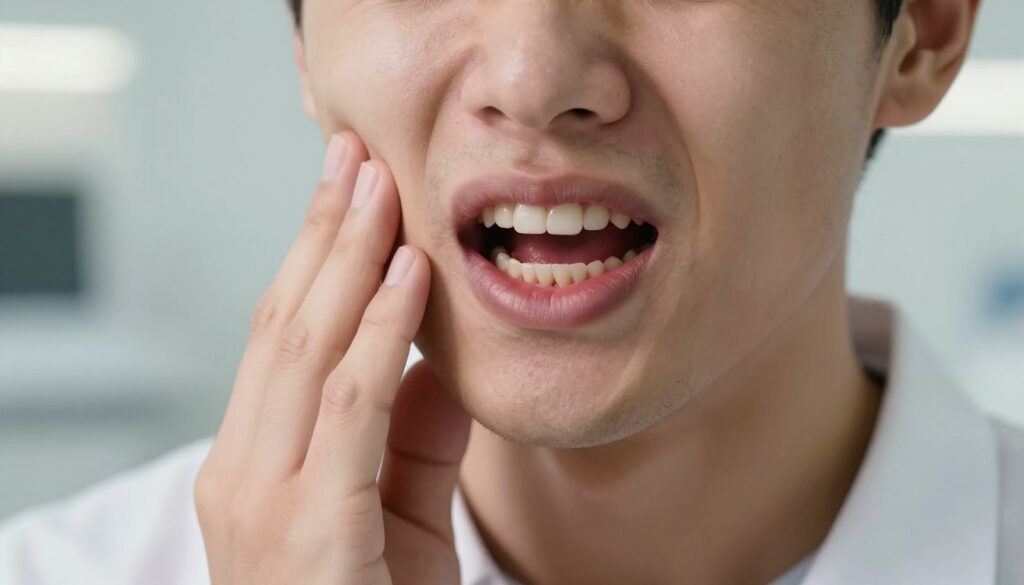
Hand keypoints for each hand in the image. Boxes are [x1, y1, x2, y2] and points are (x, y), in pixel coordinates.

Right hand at [193, 131, 472, 583]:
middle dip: (322, 231)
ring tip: (378, 183)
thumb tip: (432, 342)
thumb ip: (411, 425)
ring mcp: (262, 501)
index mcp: (253, 461)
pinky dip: (379, 334)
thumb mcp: (398, 502)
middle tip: (355, 152)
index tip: (348, 185)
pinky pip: (351, 408)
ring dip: (346, 257)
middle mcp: (241, 472)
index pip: (280, 335)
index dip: (313, 253)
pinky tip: (406, 276)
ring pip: (304, 350)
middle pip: (282, 324)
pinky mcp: (309, 530)